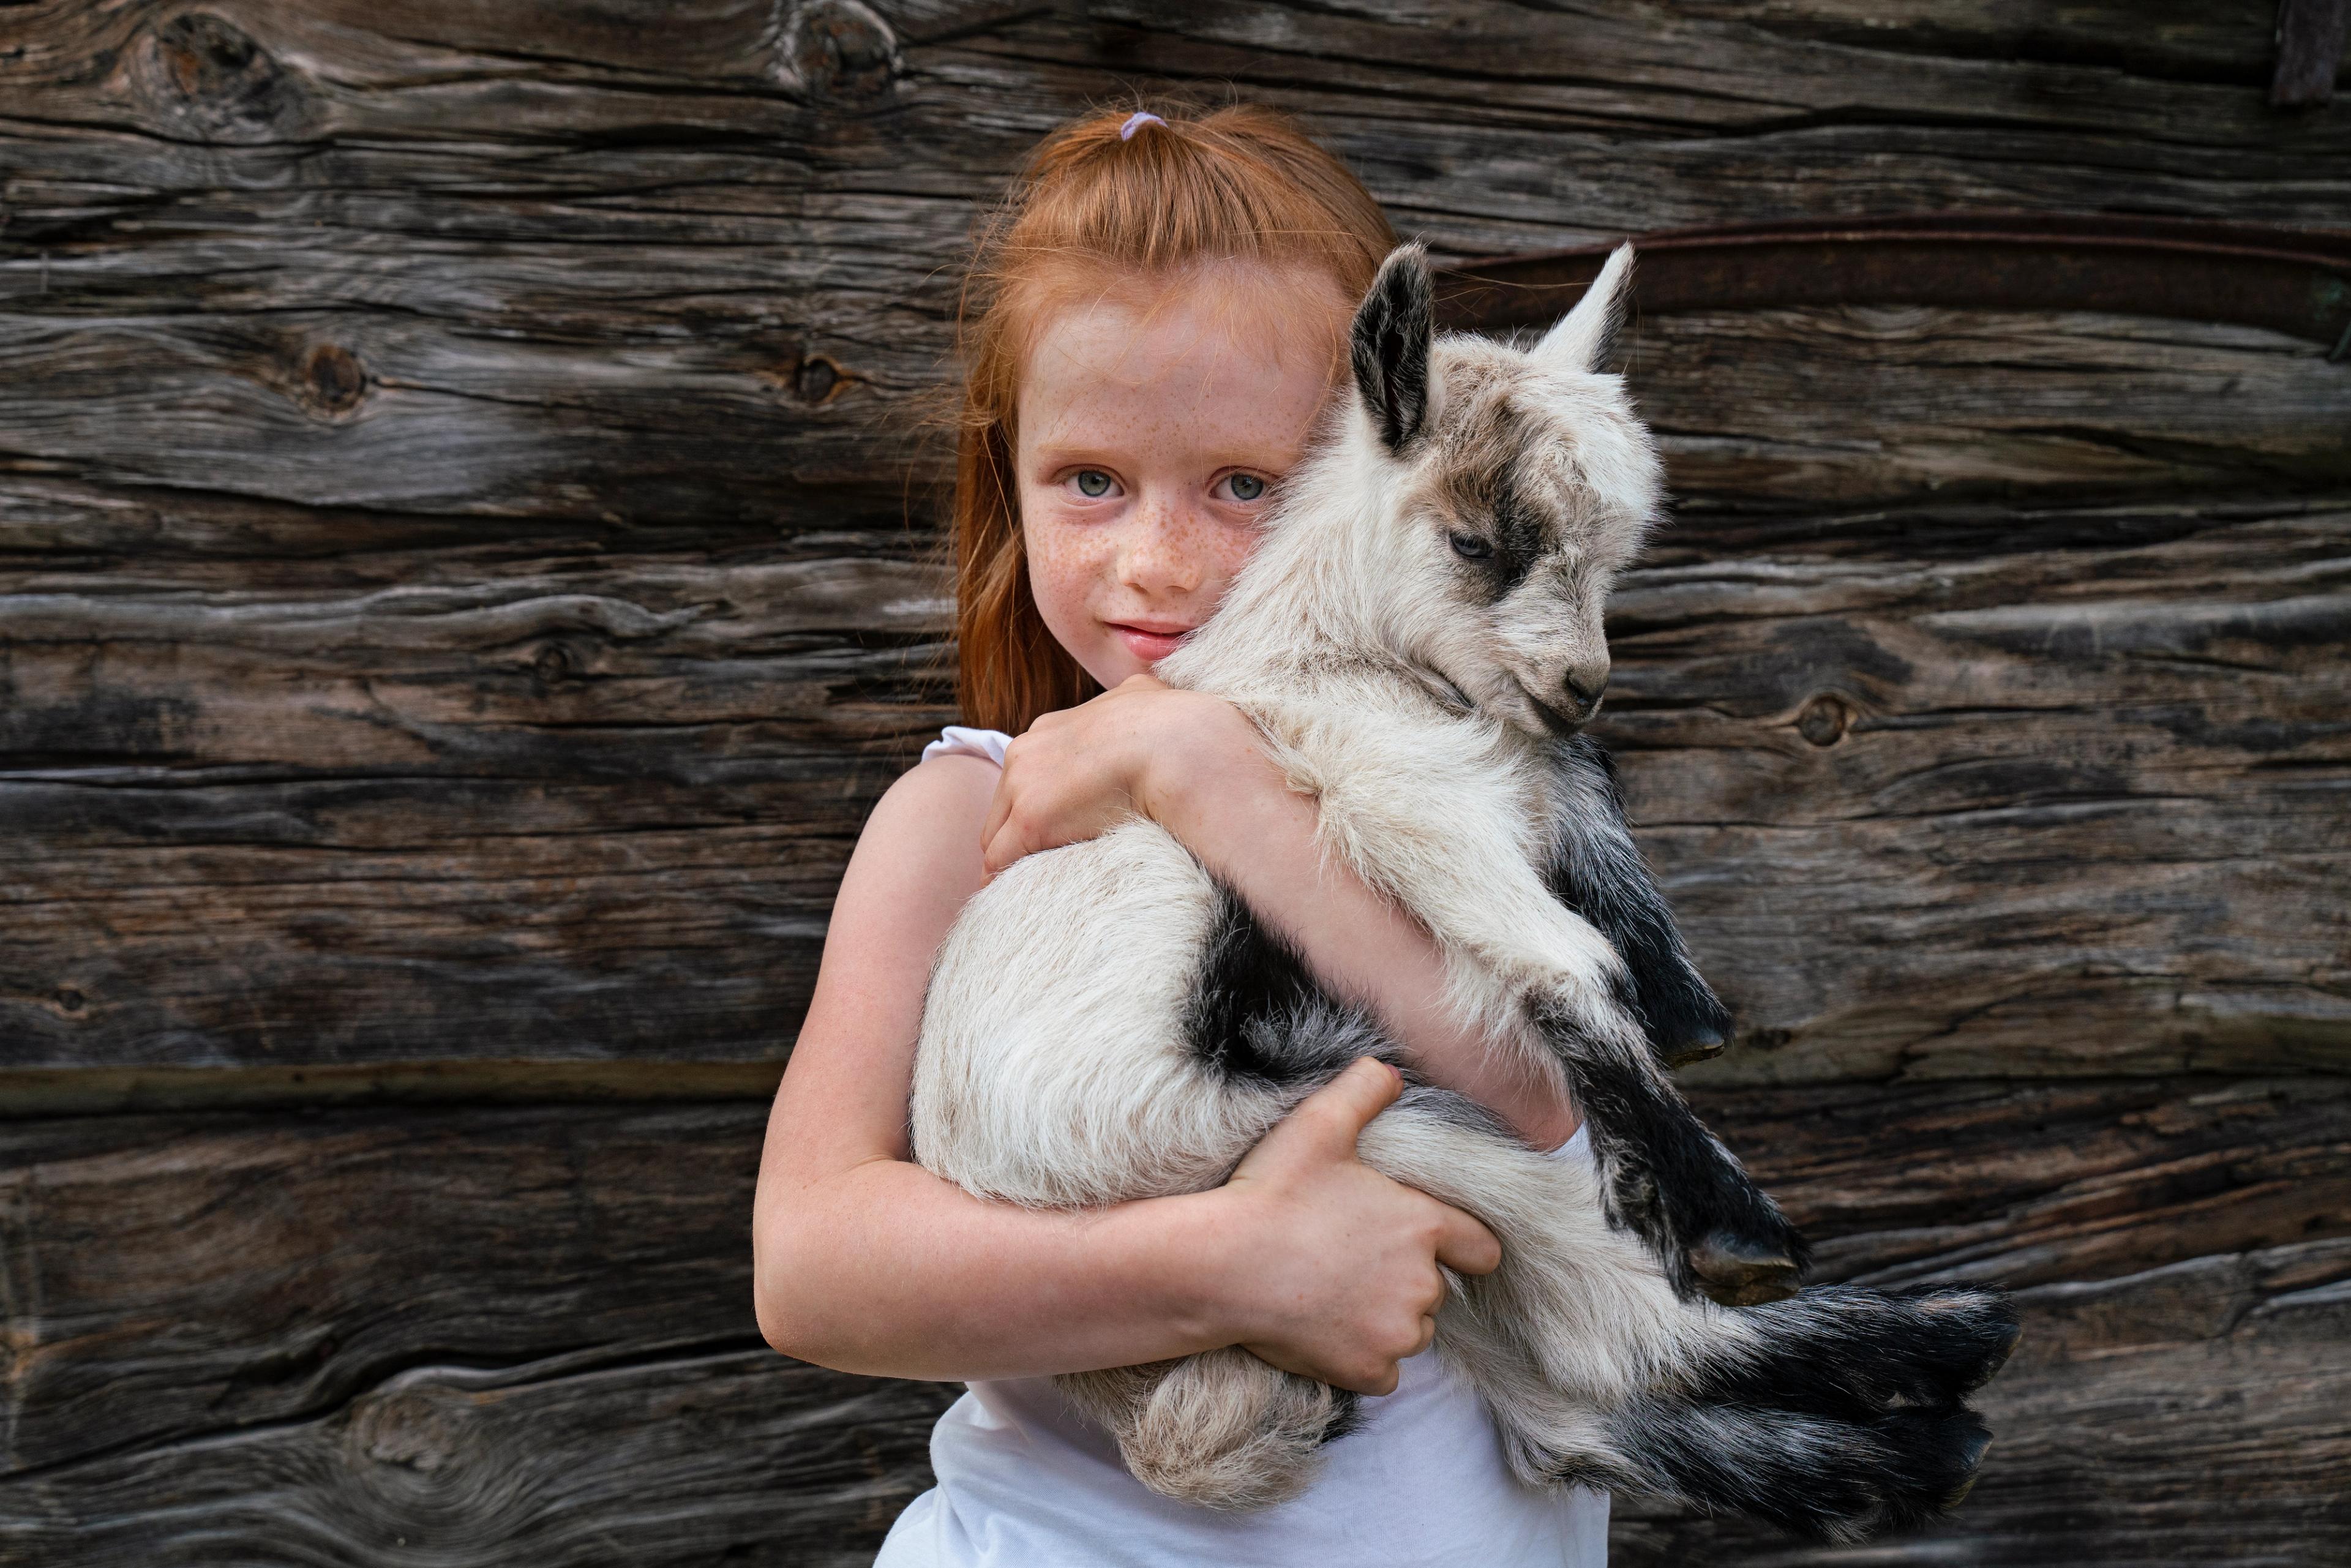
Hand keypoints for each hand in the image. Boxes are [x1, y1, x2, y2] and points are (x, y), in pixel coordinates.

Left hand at [979, 675, 1242, 876]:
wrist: (1179, 746)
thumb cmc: (1174, 725)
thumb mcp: (1145, 695)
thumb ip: (1131, 700)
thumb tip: (1147, 693)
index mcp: (1051, 727)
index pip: (1026, 775)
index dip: (1038, 804)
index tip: (1054, 828)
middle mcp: (1026, 750)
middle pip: (1005, 804)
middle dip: (1017, 833)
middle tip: (1035, 864)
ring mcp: (1023, 785)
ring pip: (998, 834)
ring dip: (1012, 859)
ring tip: (1023, 889)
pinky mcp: (1030, 820)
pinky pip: (999, 861)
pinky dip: (1004, 880)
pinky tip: (1014, 901)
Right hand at [1209, 1058, 1502, 1395]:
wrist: (1222, 1266)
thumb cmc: (1272, 1193)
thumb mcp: (1318, 1124)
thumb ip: (1363, 1090)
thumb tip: (1389, 1074)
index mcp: (1423, 1225)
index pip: (1483, 1247)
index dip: (1460, 1243)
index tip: (1430, 1243)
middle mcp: (1423, 1284)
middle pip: (1436, 1289)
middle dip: (1404, 1278)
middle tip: (1350, 1258)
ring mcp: (1396, 1333)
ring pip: (1410, 1330)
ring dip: (1385, 1318)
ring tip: (1333, 1292)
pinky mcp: (1367, 1370)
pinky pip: (1384, 1371)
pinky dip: (1363, 1357)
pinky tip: (1325, 1328)